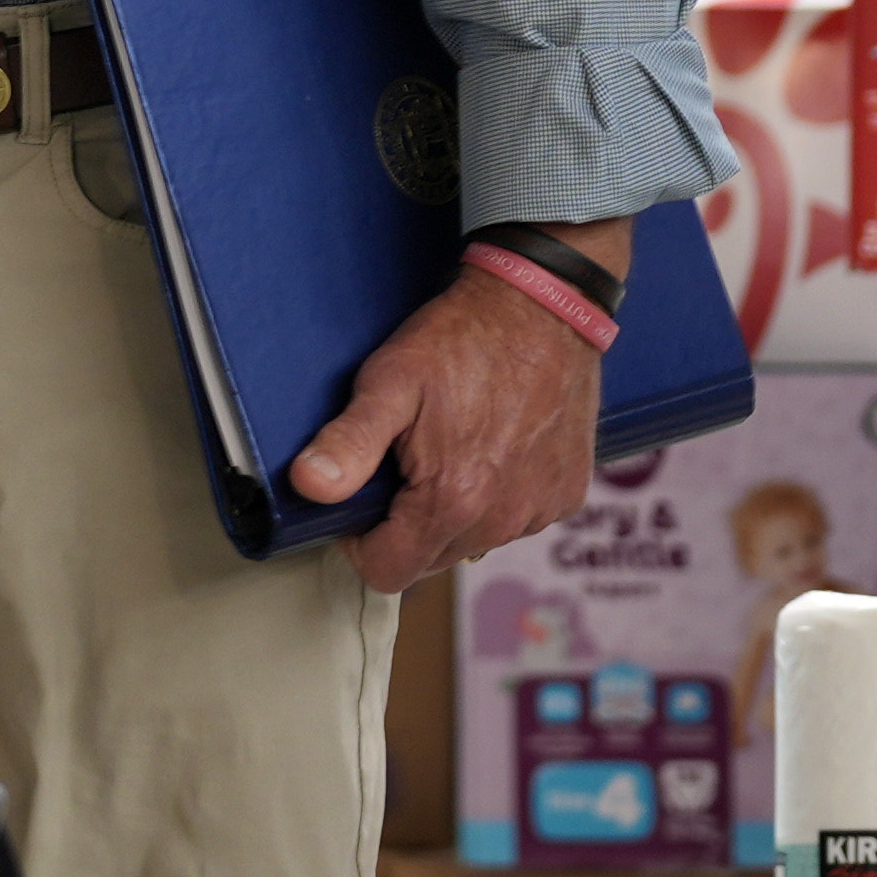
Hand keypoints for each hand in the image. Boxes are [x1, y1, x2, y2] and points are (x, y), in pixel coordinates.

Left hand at [297, 216, 633, 596]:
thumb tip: (309, 487)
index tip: (363, 501)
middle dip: (406, 527)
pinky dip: (499, 498)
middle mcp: (502, 519)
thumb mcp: (390, 381)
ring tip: (450, 450)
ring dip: (454, 514)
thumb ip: (349, 442)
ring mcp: (540, 509)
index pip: (388, 572)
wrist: (542, 304)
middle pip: (429, 561)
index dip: (361, 543)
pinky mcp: (567, 493)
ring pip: (473, 542)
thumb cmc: (463, 339)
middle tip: (405, 463)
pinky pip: (517, 521)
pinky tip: (493, 449)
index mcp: (452, 501)